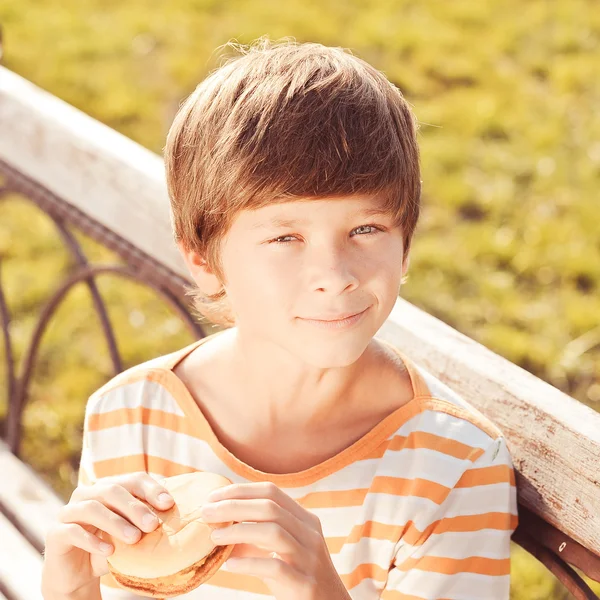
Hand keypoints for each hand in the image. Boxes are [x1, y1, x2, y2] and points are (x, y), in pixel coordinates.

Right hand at [42, 472, 174, 597]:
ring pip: (92, 508)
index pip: (133, 479)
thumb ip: (146, 519)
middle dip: (135, 507)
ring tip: (134, 538)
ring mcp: (69, 511)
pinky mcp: (55, 533)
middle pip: (113, 491)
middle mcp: (87, 493)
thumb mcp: (131, 531)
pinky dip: (92, 541)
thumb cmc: (111, 546)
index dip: (151, 489)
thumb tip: (174, 510)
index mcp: (109, 487)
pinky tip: (109, 551)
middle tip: (153, 525)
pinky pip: (73, 532)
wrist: (78, 574)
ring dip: (116, 522)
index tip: (168, 504)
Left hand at [200, 481, 350, 599]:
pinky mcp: (305, 584)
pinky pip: (274, 567)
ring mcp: (309, 558)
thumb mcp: (283, 551)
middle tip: (206, 512)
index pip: (271, 492)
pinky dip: (249, 563)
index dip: (240, 491)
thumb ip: (257, 537)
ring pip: (273, 532)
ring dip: (238, 531)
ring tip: (214, 537)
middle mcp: (310, 533)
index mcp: (305, 519)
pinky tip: (229, 565)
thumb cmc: (299, 576)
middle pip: (269, 508)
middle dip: (233, 506)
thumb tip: (219, 527)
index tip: (213, 496)